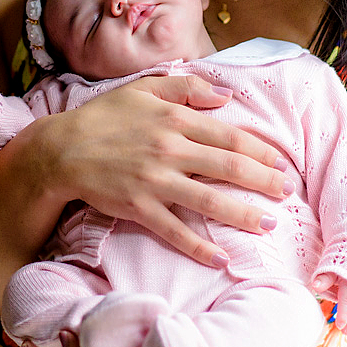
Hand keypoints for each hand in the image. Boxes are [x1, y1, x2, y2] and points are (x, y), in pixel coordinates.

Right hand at [42, 75, 291, 268]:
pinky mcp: (139, 208)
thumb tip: (225, 96)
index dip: (259, 150)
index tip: (279, 161)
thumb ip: (186, 87)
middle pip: (228, 167)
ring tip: (267, 224)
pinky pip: (175, 231)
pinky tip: (222, 258)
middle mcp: (169, 150)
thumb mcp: (143, 89)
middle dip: (263, 181)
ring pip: (208, 201)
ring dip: (242, 214)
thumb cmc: (103, 118)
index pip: (228, 135)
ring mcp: (154, 181)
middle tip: (286, 192)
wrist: (60, 150)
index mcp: (174, 119)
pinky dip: (199, 247)